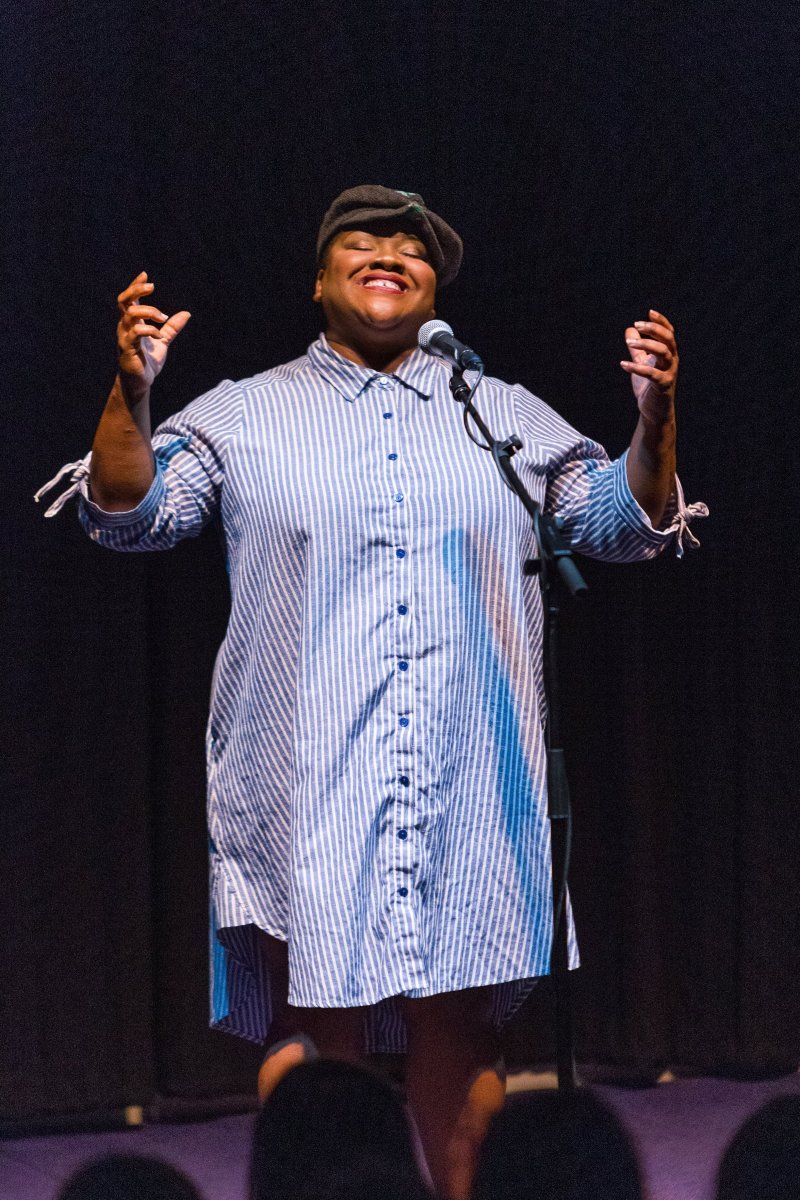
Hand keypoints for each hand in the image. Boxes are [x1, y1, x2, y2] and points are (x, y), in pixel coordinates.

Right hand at [116, 271, 190, 394]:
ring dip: (149, 312)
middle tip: (152, 286)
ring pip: (130, 315)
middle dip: (136, 290)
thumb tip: (187, 314)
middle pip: (124, 301)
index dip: (135, 286)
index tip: (145, 274)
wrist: (141, 383)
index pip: (129, 299)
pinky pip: (135, 334)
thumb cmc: (148, 362)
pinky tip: (159, 335)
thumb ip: (172, 327)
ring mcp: (124, 337)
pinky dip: (150, 330)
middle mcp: (125, 327)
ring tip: (163, 317)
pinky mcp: (127, 349)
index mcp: (132, 323)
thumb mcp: (163, 341)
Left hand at [620, 309, 677, 422]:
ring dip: (646, 344)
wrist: (654, 411)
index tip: (649, 312)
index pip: (669, 332)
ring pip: (663, 352)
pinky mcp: (663, 385)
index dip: (661, 321)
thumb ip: (637, 348)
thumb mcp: (641, 363)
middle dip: (653, 329)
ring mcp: (669, 372)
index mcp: (668, 353)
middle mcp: (672, 360)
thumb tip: (629, 329)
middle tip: (637, 324)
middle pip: (668, 338)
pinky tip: (623, 364)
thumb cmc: (648, 387)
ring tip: (630, 343)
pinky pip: (651, 373)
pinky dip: (636, 368)